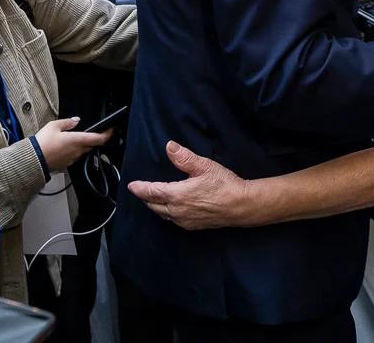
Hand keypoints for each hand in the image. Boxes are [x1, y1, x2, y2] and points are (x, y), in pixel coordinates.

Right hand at [34, 118, 111, 171]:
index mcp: (77, 140)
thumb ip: (67, 122)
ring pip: (83, 151)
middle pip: (91, 145)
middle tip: (90, 133)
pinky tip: (64, 147)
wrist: (32, 160)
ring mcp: (72, 159)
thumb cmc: (42, 143)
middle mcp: (77, 151)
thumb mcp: (53, 126)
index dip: (107, 134)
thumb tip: (76, 120)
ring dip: (82, 145)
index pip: (99, 139)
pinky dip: (73, 151)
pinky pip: (74, 157)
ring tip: (73, 139)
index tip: (110, 130)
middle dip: (93, 139)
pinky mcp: (66, 164)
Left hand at [128, 141, 252, 229]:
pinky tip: (171, 210)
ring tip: (153, 199)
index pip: (151, 192)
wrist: (241, 205)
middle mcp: (177, 211)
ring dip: (156, 206)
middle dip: (146, 198)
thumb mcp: (204, 166)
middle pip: (154, 205)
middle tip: (141, 191)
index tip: (132, 185)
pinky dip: (167, 214)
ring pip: (163, 214)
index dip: (140, 188)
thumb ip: (184, 157)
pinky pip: (173, 220)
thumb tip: (169, 146)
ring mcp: (185, 220)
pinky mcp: (193, 226)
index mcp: (177, 195)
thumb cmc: (224, 185)